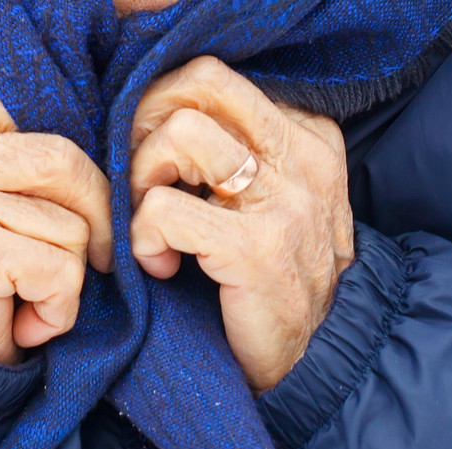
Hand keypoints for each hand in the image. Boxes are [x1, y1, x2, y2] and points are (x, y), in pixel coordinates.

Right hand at [0, 88, 113, 364]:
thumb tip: (121, 133)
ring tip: (26, 294)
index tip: (60, 216)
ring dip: (69, 274)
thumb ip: (34, 149)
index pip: (50, 113)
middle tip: (68, 266)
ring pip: (71, 220)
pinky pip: (62, 268)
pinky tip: (25, 320)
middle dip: (91, 223)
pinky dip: (59, 308)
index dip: (80, 175)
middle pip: (68, 161)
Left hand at [129, 56, 354, 392]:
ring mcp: (285, 202)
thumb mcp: (261, 202)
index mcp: (307, 137)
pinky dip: (142, 240)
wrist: (308, 367)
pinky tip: (161, 268)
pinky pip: (163, 210)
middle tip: (144, 184)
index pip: (213, 79)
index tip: (157, 166)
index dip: (163, 113)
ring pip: (180, 135)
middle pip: (198, 85)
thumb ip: (229, 154)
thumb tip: (152, 118)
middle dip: (146, 128)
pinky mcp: (256, 249)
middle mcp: (304, 158)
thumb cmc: (266, 281)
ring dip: (143, 183)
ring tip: (154, 227)